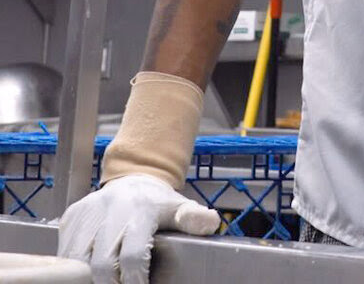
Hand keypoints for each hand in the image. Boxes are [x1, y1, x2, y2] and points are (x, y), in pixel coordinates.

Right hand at [59, 174, 219, 283]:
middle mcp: (112, 208)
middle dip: (110, 283)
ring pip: (77, 260)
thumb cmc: (158, 202)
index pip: (133, 256)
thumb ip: (194, 218)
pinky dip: (74, 264)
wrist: (134, 178)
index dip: (135, 279)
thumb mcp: (179, 207)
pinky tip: (90, 265)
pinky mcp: (71, 217)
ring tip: (107, 277)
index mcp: (141, 209)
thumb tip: (210, 222)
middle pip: (102, 264)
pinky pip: (64, 251)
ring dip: (88, 274)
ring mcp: (88, 212)